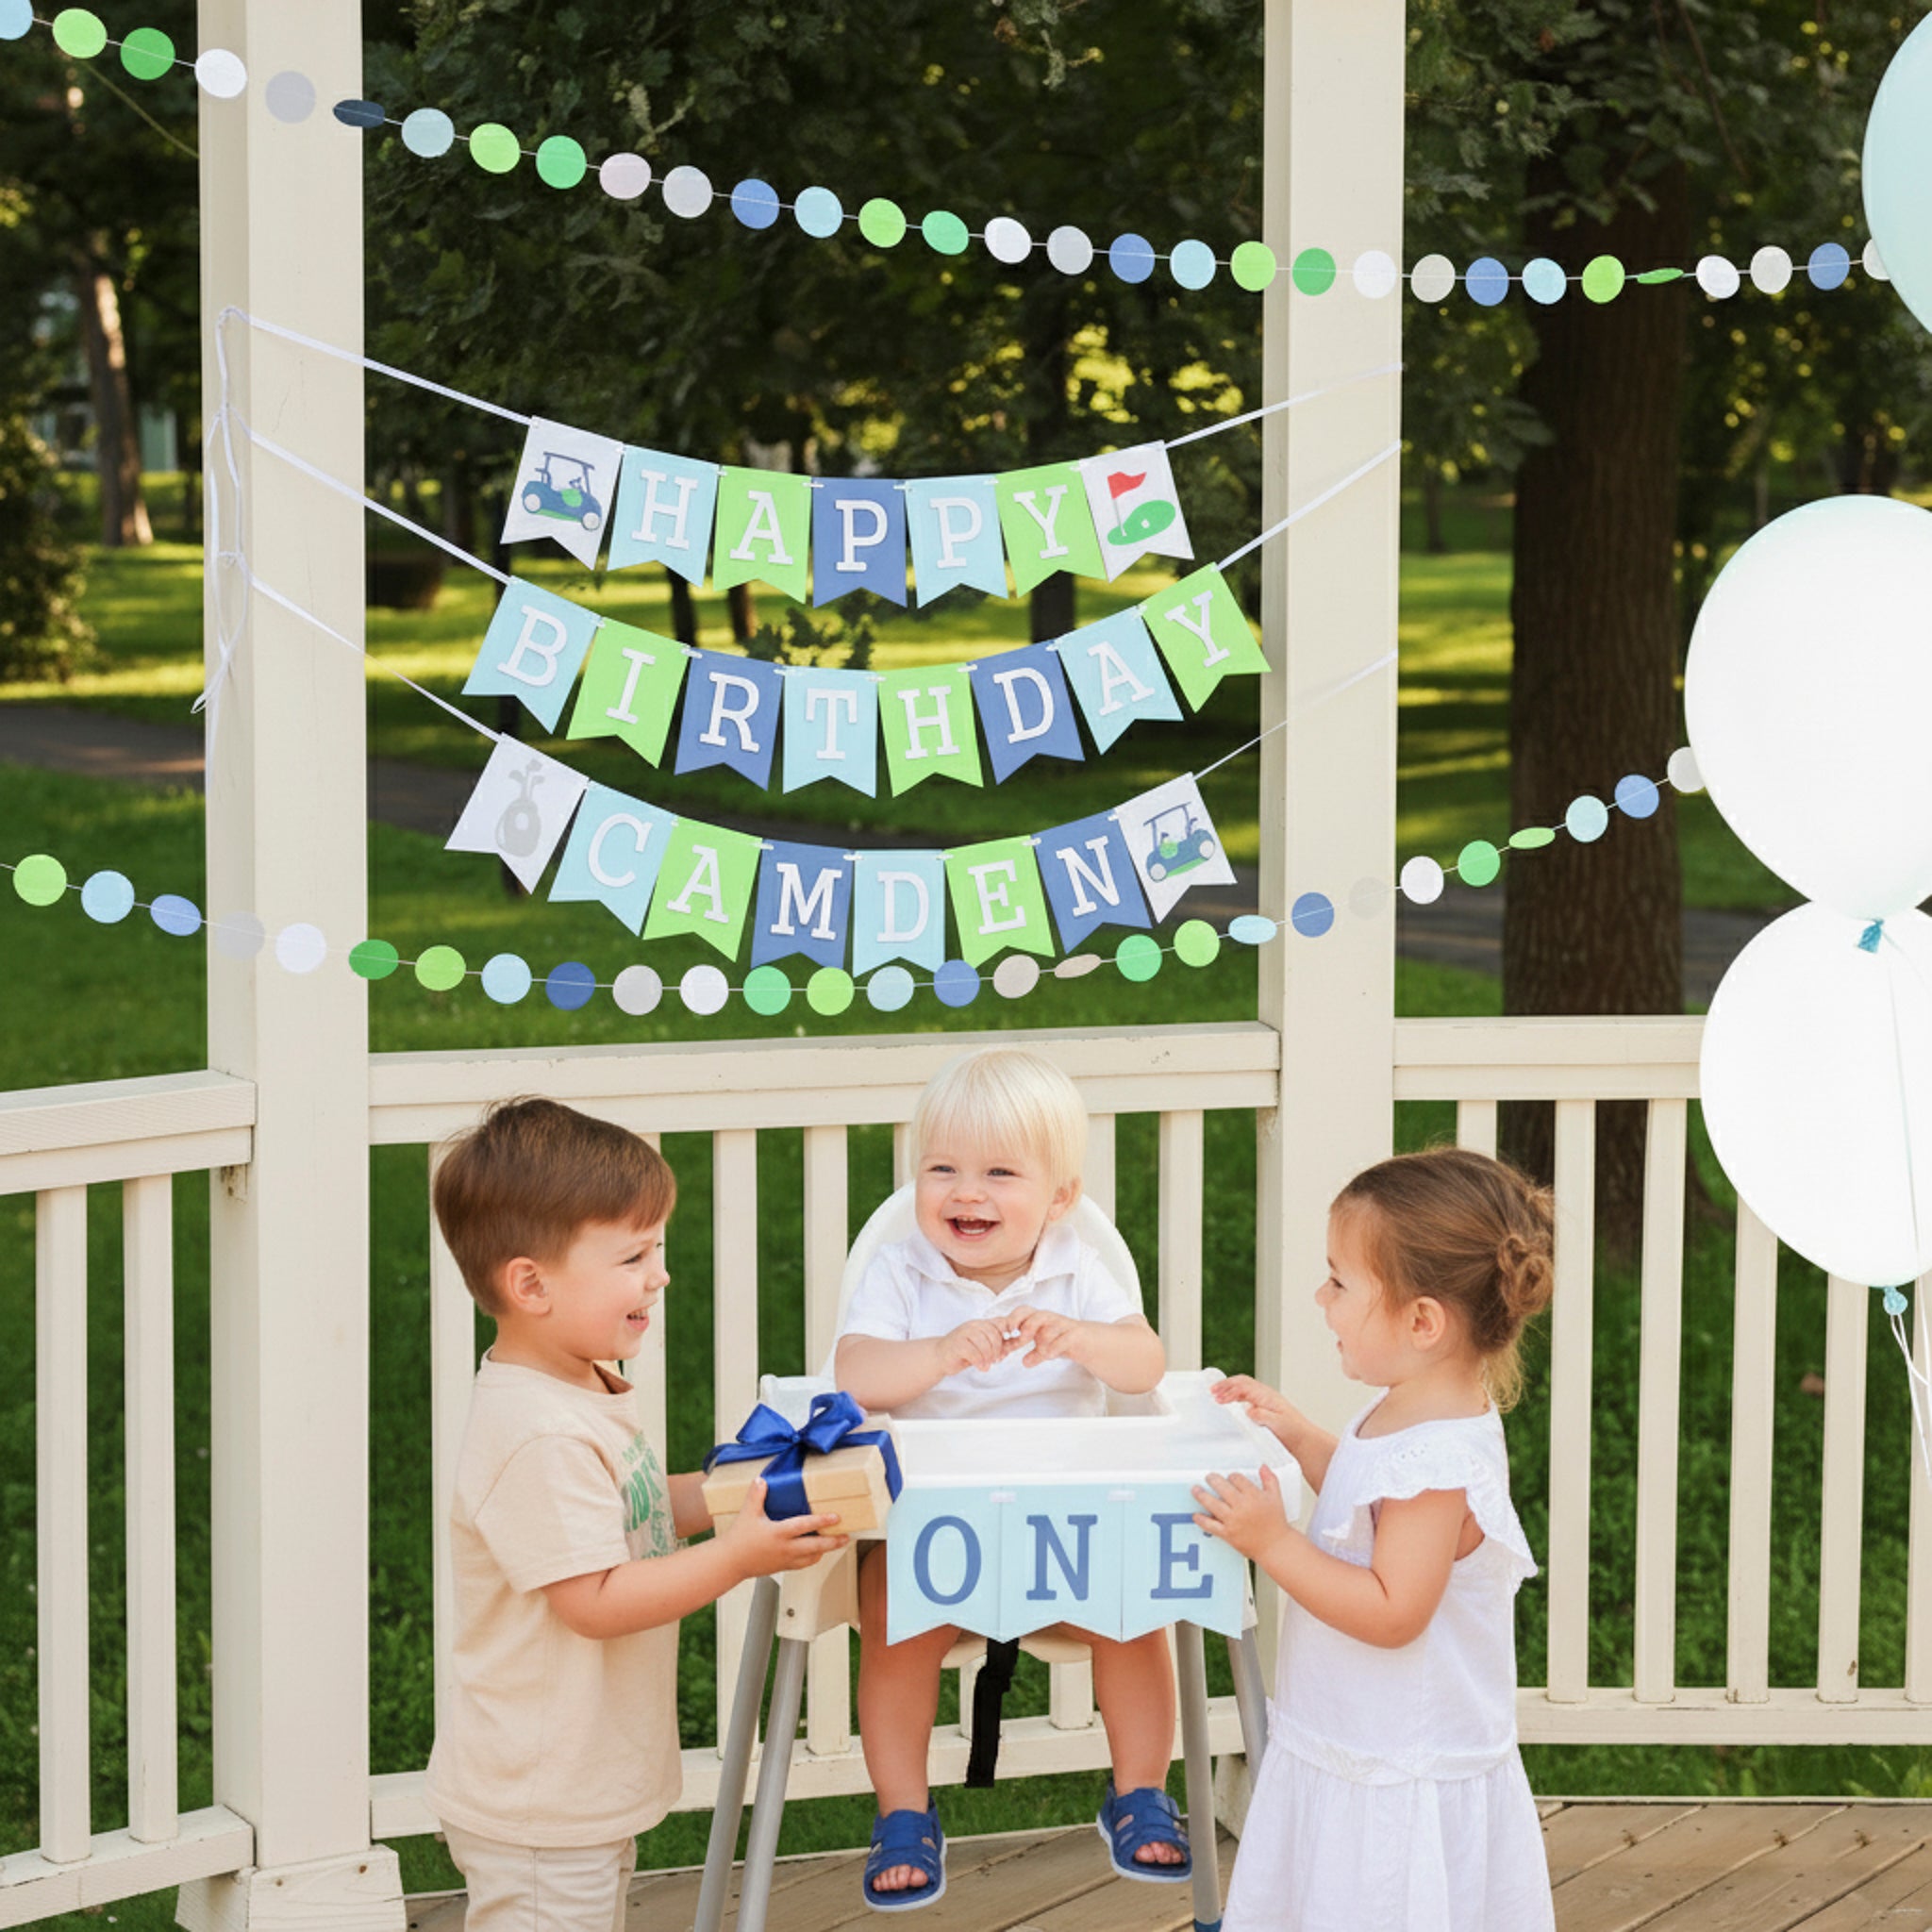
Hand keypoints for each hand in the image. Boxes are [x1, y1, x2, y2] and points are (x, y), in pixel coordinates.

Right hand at [719, 1478, 849, 1578]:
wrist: (730, 1562)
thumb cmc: (739, 1538)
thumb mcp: (748, 1513)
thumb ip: (756, 1496)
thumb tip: (761, 1479)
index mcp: (778, 1533)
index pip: (804, 1526)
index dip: (821, 1521)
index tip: (836, 1517)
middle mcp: (785, 1548)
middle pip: (815, 1546)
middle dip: (833, 1542)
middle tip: (847, 1536)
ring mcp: (785, 1560)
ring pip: (812, 1558)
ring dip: (825, 1550)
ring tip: (836, 1543)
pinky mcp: (783, 1567)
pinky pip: (803, 1564)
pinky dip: (813, 1558)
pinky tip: (817, 1552)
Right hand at [934, 1317, 1020, 1376]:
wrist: (940, 1357)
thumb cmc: (963, 1352)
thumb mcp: (982, 1346)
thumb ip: (997, 1344)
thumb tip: (1016, 1344)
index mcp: (981, 1324)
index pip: (1000, 1322)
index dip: (1008, 1334)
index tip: (1008, 1347)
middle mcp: (973, 1325)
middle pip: (993, 1333)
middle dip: (998, 1348)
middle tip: (997, 1359)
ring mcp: (964, 1333)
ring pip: (984, 1342)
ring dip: (989, 1356)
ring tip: (988, 1364)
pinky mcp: (957, 1344)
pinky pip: (974, 1352)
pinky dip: (980, 1362)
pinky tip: (982, 1367)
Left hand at [1009, 1305, 1087, 1367]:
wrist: (1089, 1341)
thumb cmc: (1064, 1339)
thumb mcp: (1047, 1347)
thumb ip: (1035, 1354)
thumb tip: (1024, 1362)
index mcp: (1040, 1320)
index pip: (1023, 1312)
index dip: (1013, 1319)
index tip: (1006, 1332)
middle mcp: (1050, 1320)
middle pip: (1035, 1315)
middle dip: (1026, 1325)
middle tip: (1021, 1338)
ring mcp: (1063, 1326)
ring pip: (1050, 1327)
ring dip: (1042, 1339)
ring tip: (1040, 1351)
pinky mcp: (1075, 1334)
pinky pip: (1064, 1338)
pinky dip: (1055, 1347)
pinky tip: (1049, 1355)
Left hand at [1192, 1466, 1292, 1564]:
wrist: (1275, 1546)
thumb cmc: (1276, 1522)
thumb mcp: (1276, 1497)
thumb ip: (1270, 1480)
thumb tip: (1263, 1467)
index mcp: (1254, 1496)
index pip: (1237, 1479)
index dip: (1232, 1476)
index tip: (1230, 1477)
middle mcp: (1242, 1506)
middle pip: (1222, 1487)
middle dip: (1213, 1479)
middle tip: (1209, 1477)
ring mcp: (1233, 1520)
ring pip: (1213, 1504)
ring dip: (1201, 1495)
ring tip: (1195, 1489)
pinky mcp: (1228, 1534)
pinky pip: (1211, 1526)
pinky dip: (1202, 1520)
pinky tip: (1196, 1515)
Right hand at [1211, 1374, 1304, 1446]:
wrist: (1303, 1440)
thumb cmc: (1294, 1432)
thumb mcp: (1279, 1423)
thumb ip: (1263, 1415)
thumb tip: (1248, 1409)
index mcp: (1267, 1396)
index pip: (1243, 1386)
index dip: (1229, 1390)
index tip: (1217, 1397)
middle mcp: (1264, 1396)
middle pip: (1241, 1383)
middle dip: (1225, 1384)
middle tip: (1211, 1391)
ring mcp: (1263, 1401)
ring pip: (1242, 1388)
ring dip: (1229, 1389)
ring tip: (1216, 1394)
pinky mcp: (1262, 1409)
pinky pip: (1245, 1397)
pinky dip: (1234, 1396)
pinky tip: (1228, 1403)